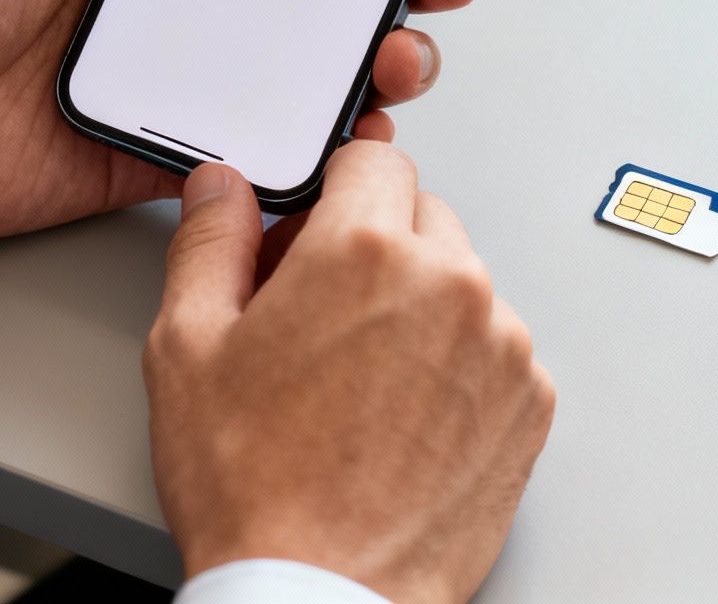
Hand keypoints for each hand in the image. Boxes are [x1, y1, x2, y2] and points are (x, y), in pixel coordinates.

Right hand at [145, 144, 555, 603]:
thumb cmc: (257, 489)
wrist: (321, 596)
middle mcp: (450, 284)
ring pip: (461, 284)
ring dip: (419, 308)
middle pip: (422, 217)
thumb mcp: (187, 347)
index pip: (375, 156)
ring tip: (359, 383)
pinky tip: (401, 416)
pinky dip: (458, 367)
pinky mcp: (530, 402)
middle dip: (376, 247)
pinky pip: (496, 349)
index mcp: (365, 249)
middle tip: (322, 316)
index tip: (315, 229)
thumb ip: (210, 240)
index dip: (334, 191)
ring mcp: (502, 345)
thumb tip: (222, 187)